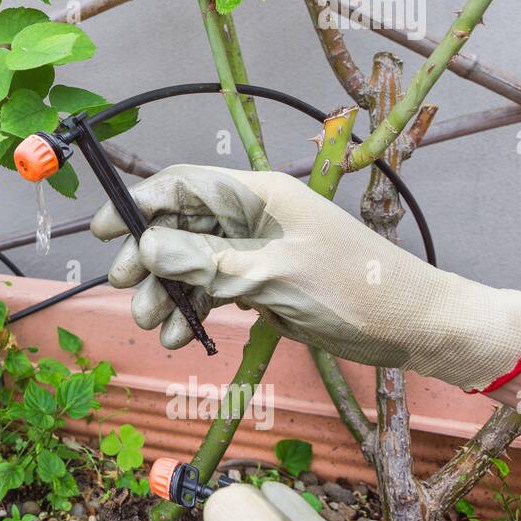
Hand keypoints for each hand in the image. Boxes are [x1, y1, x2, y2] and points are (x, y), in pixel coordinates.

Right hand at [91, 165, 520, 391]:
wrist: (415, 325)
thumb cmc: (353, 289)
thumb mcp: (274, 276)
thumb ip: (208, 261)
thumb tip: (149, 244)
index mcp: (257, 195)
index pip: (183, 185)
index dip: (139, 203)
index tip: (104, 232)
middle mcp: (252, 216)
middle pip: (180, 226)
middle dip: (149, 257)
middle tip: (127, 289)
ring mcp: (256, 249)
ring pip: (192, 262)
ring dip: (168, 291)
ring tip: (154, 324)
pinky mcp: (264, 281)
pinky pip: (214, 288)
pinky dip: (194, 309)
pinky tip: (181, 336)